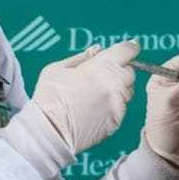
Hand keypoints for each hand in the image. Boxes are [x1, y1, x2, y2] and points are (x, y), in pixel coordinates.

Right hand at [31, 40, 138, 154]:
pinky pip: (121, 109)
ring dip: (117, 89)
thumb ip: (82, 57)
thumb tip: (97, 50)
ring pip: (127, 92)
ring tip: (95, 94)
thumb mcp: (58, 68)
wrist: (48, 131)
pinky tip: (94, 109)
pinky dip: (112, 106)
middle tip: (101, 75)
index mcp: (101, 67)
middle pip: (130, 72)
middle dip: (120, 70)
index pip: (127, 50)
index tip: (127, 49)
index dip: (128, 48)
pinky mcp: (116, 122)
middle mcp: (114, 85)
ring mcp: (117, 105)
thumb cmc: (49, 97)